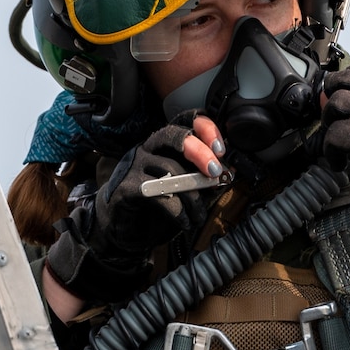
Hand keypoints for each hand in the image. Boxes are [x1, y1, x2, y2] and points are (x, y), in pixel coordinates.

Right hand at [44, 117, 223, 305]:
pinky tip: (185, 222)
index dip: (205, 129)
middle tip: (215, 172)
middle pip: (174, 136)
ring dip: (193, 196)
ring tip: (199, 214)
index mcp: (164, 144)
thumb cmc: (155, 204)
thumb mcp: (184, 188)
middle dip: (200, 152)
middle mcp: (148, 149)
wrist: (120, 228)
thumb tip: (229, 171)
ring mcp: (135, 166)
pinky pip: (158, 194)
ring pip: (170, 170)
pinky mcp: (127, 187)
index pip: (184, 120)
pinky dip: (178, 211)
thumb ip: (203, 177)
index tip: (221, 150)